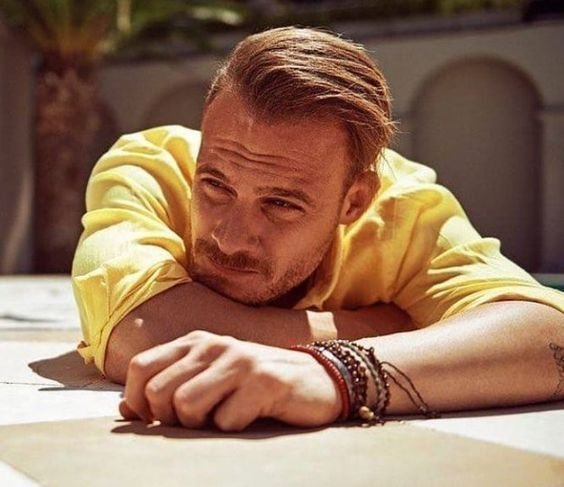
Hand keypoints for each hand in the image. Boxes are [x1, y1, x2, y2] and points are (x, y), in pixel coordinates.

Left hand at [119, 330, 341, 430]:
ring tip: (223, 417)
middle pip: (159, 393)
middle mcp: (214, 345)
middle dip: (172, 419)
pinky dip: (234, 429)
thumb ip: (168, 386)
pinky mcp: (264, 382)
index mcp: (195, 342)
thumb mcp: (208, 377)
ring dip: (202, 425)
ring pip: (186, 406)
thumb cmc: (252, 383)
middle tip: (199, 420)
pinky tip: (251, 415)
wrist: (314, 378)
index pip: (140, 368)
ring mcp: (239, 362)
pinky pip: (226, 421)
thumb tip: (124, 409)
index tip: (158, 419)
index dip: (139, 401)